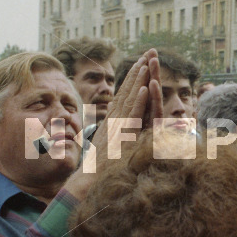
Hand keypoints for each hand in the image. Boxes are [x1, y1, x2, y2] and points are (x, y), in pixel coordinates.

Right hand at [69, 50, 159, 198]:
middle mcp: (113, 120)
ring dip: (138, 81)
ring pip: (129, 99)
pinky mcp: (121, 137)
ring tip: (147, 63)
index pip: (124, 94)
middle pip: (127, 90)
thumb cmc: (98, 169)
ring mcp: (116, 127)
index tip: (141, 62)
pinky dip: (138, 102)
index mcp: (112, 120)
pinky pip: (131, 117)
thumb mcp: (110, 147)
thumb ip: (116, 135)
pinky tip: (144, 89)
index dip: (133, 77)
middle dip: (138, 71)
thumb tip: (123, 129)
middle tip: (149, 53)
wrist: (87, 183)